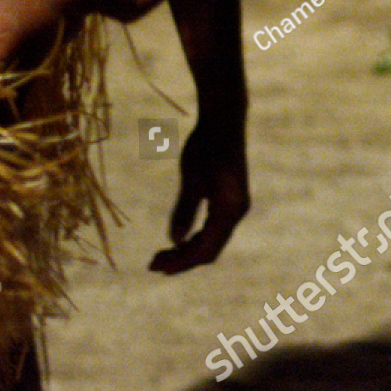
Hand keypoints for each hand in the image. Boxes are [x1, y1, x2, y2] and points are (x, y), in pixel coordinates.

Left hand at [149, 114, 249, 274]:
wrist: (224, 123)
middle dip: (182, 260)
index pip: (205, 249)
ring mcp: (235, 207)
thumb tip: (174, 241)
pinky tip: (178, 239)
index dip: (181, 262)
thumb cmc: (205, 147)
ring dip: (188, 250)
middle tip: (153, 265)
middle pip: (210, 250)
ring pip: (212, 241)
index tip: (156, 268)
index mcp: (229, 210)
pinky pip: (214, 229)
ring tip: (161, 255)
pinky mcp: (230, 201)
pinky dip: (196, 238)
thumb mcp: (192, 179)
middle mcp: (237, 213)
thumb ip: (184, 211)